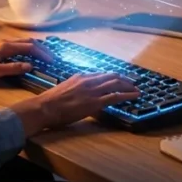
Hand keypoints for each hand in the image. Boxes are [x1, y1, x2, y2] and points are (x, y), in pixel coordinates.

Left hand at [0, 38, 55, 85]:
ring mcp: (0, 43)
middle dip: (41, 49)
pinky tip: (26, 56)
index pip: (30, 47)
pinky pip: (16, 45)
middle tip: (52, 58)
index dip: (43, 53)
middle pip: (28, 42)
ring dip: (34, 48)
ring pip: (22, 42)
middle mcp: (5, 42)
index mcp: (5, 47)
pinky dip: (26, 49)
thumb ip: (12, 68)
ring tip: (43, 56)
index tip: (52, 60)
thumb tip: (30, 66)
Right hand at [11, 73, 139, 135]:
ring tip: (137, 89)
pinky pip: (115, 96)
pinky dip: (127, 95)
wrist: (45, 107)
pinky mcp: (95, 102)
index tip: (118, 80)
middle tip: (132, 83)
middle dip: (124, 79)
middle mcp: (88, 80)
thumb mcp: (64, 89)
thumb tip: (78, 93)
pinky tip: (135, 96)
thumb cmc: (50, 102)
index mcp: (80, 77)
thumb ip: (74, 88)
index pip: (100, 74)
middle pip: (111, 76)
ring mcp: (92, 90)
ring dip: (129, 86)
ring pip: (116, 84)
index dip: (112, 77)